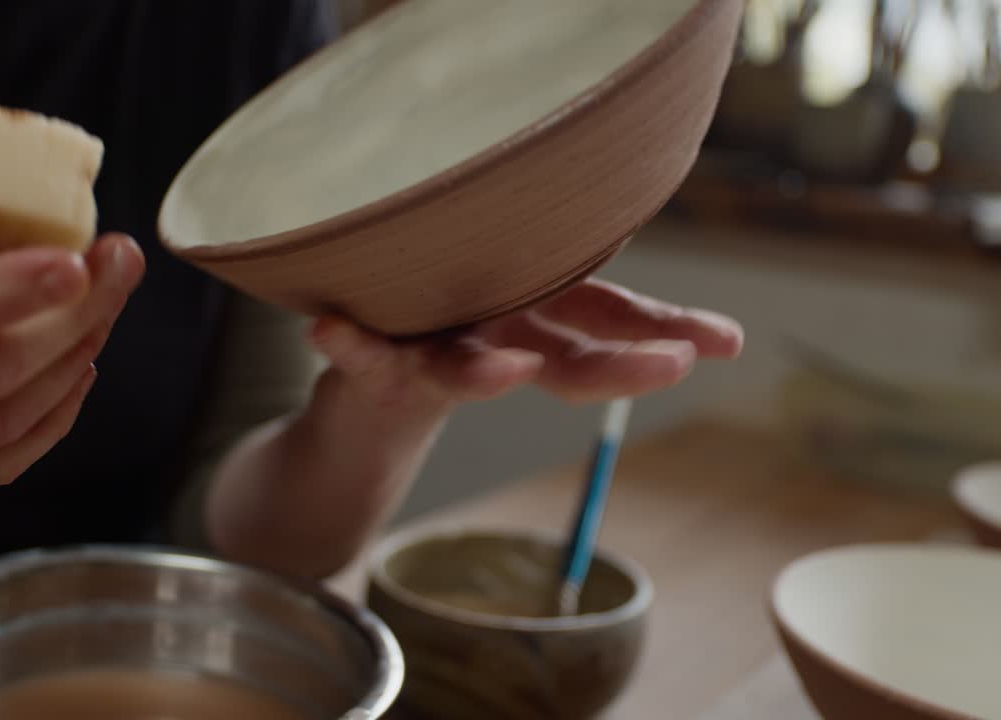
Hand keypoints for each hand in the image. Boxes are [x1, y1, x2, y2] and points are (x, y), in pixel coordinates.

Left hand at [309, 279, 742, 417]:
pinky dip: (349, 347)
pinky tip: (327, 328)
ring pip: (462, 371)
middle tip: (672, 367)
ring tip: (510, 373)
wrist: (365, 394)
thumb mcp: (520, 290)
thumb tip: (629, 193)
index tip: (725, 343)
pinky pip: (361, 357)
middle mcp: (495, 345)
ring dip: (484, 374)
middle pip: (559, 363)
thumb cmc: (454, 322)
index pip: (608, 326)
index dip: (663, 334)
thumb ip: (566, 267)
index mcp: (534, 321)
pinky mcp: (373, 366)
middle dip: (615, 368)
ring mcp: (435, 358)